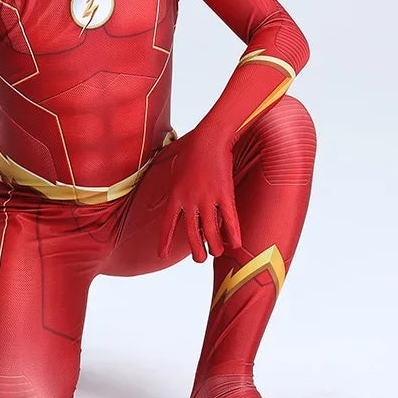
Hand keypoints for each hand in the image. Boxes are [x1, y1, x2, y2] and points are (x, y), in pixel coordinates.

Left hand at [157, 126, 241, 261]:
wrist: (209, 137)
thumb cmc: (193, 149)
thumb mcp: (176, 169)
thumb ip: (176, 185)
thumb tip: (175, 194)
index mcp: (176, 194)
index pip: (168, 223)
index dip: (164, 240)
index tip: (161, 255)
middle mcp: (189, 200)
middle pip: (191, 233)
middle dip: (196, 250)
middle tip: (199, 259)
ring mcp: (207, 198)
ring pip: (210, 231)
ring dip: (214, 245)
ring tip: (217, 253)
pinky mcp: (224, 193)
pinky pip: (230, 219)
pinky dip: (233, 233)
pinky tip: (237, 244)